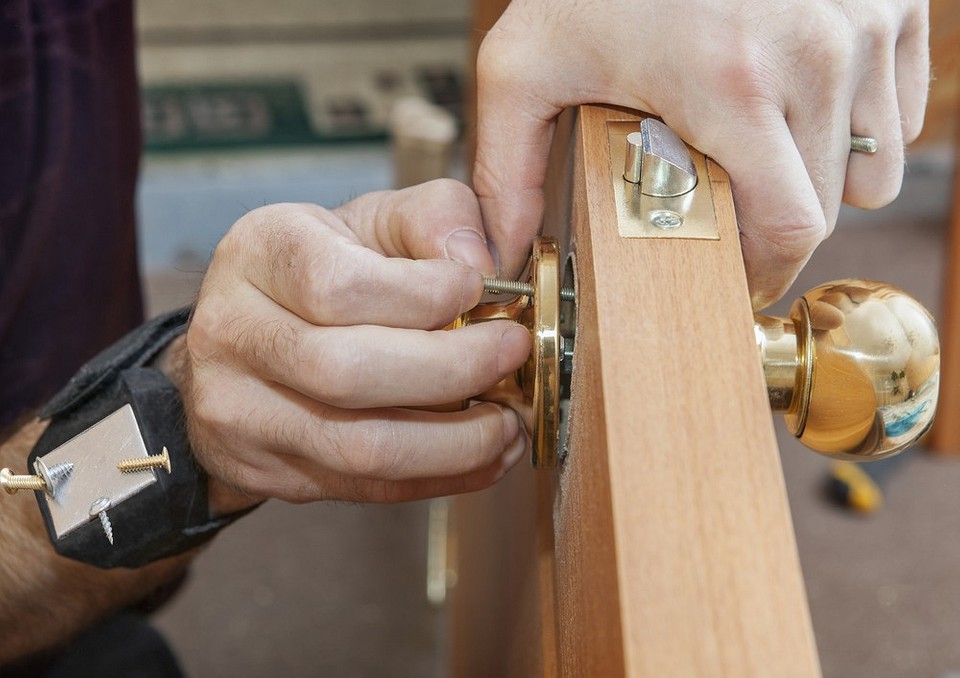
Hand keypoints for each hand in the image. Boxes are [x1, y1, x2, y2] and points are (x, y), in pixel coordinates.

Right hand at [177, 179, 530, 507]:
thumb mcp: (375, 220)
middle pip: (347, 373)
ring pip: (361, 448)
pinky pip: (367, 489)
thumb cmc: (328, 269)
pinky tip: (486, 454)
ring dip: (457, 443)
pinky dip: (441, 477)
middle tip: (511, 355)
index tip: (481, 291)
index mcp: (259, 253)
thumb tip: (480, 263)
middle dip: (454, 370)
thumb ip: (437, 216)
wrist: (248, 340)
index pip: (340, 286)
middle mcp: (234, 333)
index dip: (426, 296)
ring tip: (508, 421)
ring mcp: (239, 412)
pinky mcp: (267, 470)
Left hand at [474, 0, 928, 306]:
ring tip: (757, 152)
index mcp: (731, 84)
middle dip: (776, 226)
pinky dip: (855, 127)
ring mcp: (864, 26)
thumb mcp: (526, 64)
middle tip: (728, 208)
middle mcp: (816, 56)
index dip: (764, 271)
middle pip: (827, 207)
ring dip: (818, 178)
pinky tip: (794, 108)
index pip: (789, 229)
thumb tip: (505, 251)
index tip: (737, 278)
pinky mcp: (893, 5)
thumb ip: (507, 168)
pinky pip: (897, 113)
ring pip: (871, 166)